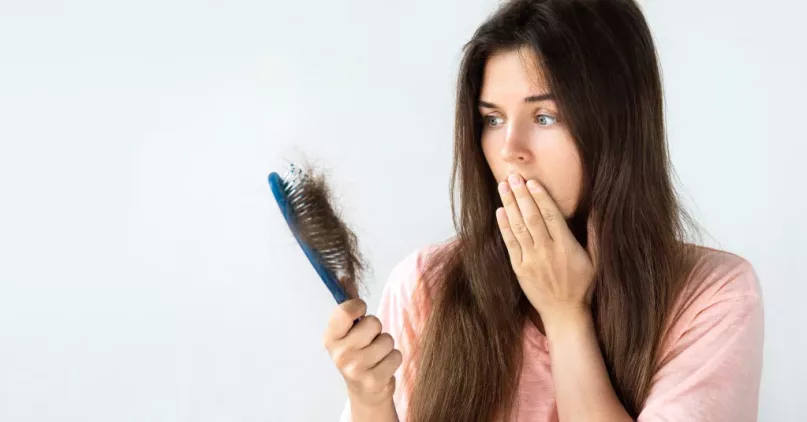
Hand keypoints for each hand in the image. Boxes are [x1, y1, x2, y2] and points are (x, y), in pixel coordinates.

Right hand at [323, 298, 402, 407]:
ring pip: (387, 340)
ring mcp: (355, 369)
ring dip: (386, 345)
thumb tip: (344, 276)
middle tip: (370, 340)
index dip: (359, 306)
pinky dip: (393, 359)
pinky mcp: (372, 380)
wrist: (364, 391)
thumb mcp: (348, 331)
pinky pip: (396, 356)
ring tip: (377, 354)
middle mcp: (339, 354)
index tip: (361, 311)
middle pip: (373, 323)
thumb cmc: (358, 353)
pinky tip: (383, 366)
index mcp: (330, 337)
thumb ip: (349, 304)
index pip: (345, 311)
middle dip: (377, 329)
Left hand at [495, 173, 597, 325]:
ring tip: (503, 186)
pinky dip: (504, 227)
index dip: (540, 197)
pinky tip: (500, 211)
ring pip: (518, 227)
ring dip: (510, 205)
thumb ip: (595, 237)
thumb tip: (598, 212)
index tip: (532, 181)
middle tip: (512, 176)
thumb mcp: (596, 262)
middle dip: (521, 195)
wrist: (564, 313)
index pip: (551, 216)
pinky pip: (510, 244)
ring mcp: (531, 260)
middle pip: (531, 217)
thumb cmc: (582, 286)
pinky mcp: (519, 269)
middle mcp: (547, 252)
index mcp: (566, 247)